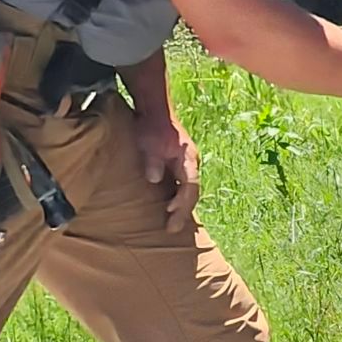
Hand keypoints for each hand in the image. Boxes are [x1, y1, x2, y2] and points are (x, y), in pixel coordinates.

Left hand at [133, 108, 200, 228]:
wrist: (153, 111)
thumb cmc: (151, 126)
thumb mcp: (150, 143)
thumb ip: (153, 160)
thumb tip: (154, 179)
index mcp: (188, 158)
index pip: (191, 185)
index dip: (182, 201)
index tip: (170, 213)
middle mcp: (190, 164)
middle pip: (192, 192)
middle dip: (183, 212)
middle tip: (172, 229)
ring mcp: (185, 166)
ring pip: (188, 191)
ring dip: (181, 207)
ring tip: (172, 225)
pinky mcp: (177, 166)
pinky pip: (181, 187)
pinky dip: (177, 199)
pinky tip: (169, 209)